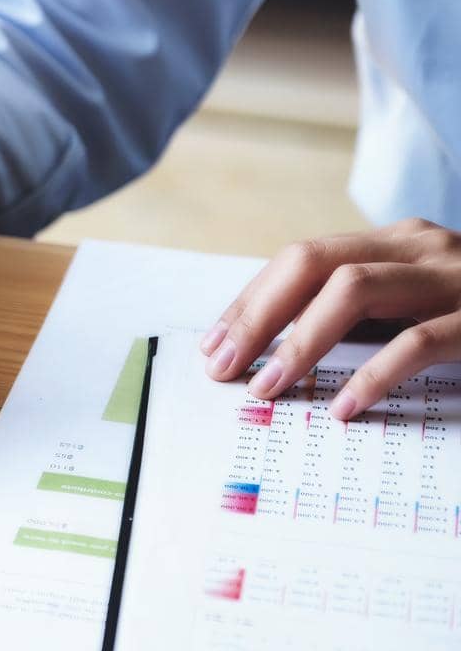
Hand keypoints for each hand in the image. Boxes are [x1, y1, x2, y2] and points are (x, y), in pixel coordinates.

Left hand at [202, 218, 460, 418]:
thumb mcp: (419, 305)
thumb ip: (363, 316)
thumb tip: (274, 354)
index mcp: (397, 243)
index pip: (301, 259)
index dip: (250, 302)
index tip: (214, 347)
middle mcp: (422, 248)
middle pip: (313, 262)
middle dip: (257, 316)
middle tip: (223, 368)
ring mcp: (457, 278)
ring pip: (354, 289)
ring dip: (300, 341)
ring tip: (268, 387)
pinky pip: (421, 340)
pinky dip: (374, 374)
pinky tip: (344, 406)